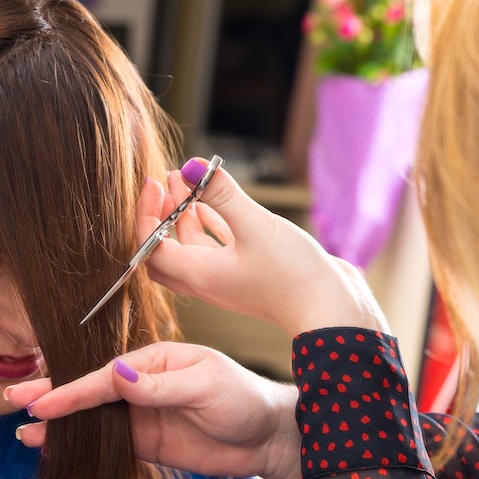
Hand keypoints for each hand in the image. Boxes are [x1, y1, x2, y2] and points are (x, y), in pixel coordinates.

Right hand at [4, 341, 303, 478]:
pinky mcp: (145, 441)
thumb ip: (158, 385)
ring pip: (91, 417)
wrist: (269, 439)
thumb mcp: (204, 386)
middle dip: (51, 394)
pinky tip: (53, 447)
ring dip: (59, 423)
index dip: (72, 389)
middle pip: (88, 389)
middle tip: (12, 399)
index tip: (43, 401)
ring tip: (23, 429)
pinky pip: (105, 441)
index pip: (104, 376)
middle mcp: (141, 383)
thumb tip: (116, 374)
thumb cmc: (243, 400)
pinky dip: (79, 443)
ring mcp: (141, 413)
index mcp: (154, 359)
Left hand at [142, 158, 389, 337]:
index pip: (151, 246)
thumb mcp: (256, 226)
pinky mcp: (247, 274)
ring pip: (191, 247)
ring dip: (183, 215)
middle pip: (164, 250)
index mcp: (199, 275)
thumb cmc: (295, 277)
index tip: (153, 183)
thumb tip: (193, 166)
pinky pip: (216, 248)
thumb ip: (222, 195)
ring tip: (186, 180)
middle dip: (159, 215)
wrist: (332, 313)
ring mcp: (227, 278)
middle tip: (163, 184)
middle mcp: (207, 280)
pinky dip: (208, 224)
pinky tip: (211, 205)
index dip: (146, 214)